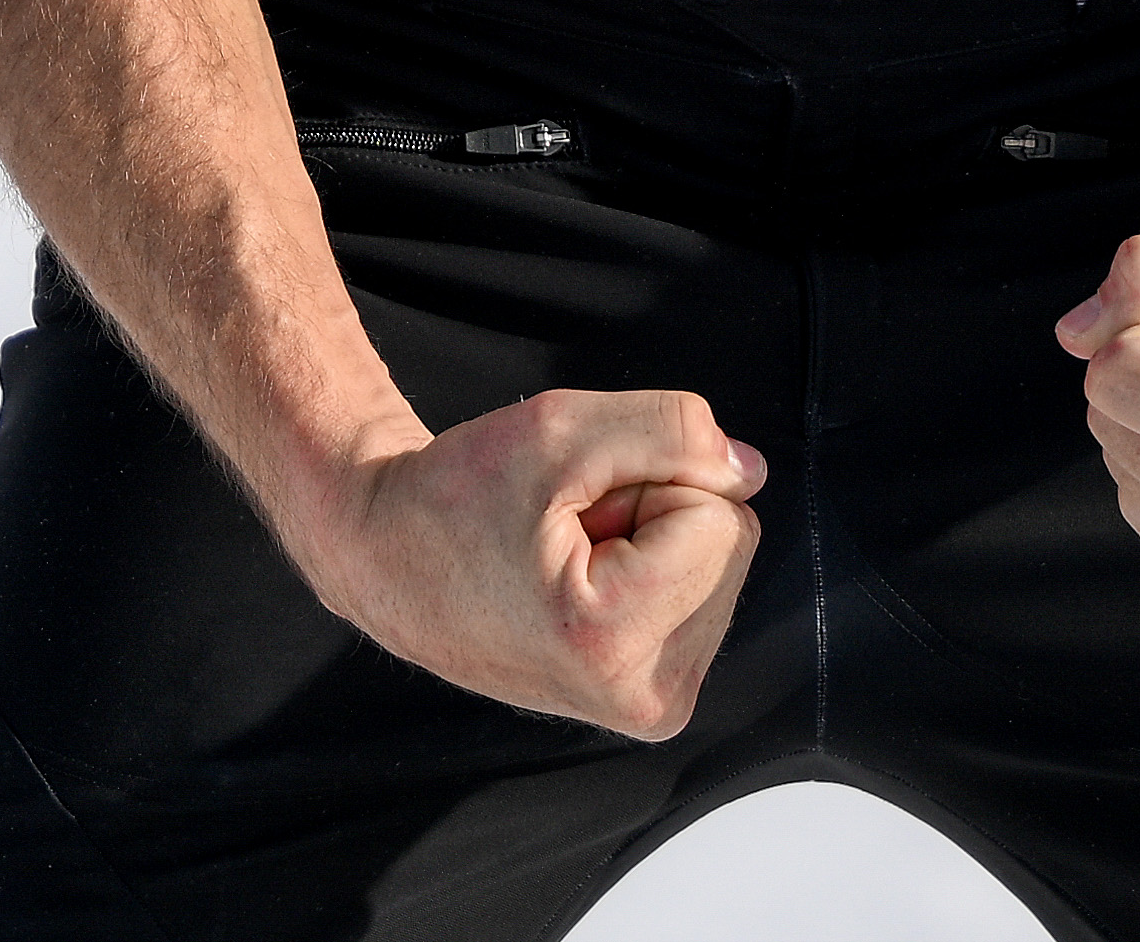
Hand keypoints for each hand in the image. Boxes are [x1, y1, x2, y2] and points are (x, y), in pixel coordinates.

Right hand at [300, 391, 769, 735]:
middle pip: (730, 542)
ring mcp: (652, 709)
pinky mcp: (655, 703)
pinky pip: (702, 596)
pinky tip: (580, 585)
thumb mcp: (559, 429)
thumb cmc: (458, 494)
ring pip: (719, 567)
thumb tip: (750, 471)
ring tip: (564, 559)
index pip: (721, 514)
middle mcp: (643, 698)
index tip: (563, 514)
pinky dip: (650, 572)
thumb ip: (673, 432)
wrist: (390, 561)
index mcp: (610, 641)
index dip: (646, 483)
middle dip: (653, 513)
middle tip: (562, 534)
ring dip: (649, 542)